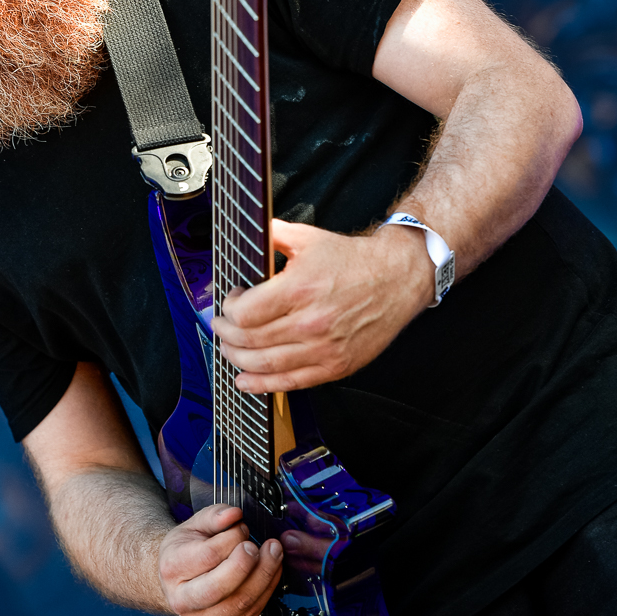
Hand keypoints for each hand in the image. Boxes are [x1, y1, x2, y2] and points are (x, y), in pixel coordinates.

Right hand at [158, 504, 282, 615]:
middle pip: (221, 587)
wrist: (178, 581)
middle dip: (250, 564)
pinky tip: (270, 574)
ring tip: (274, 555)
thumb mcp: (194, 525)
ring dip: (265, 577)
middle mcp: (183, 599)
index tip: (242, 528)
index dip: (233, 539)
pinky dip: (266, 593)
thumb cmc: (187, 550)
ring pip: (240, 603)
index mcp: (172, 567)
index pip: (208, 555)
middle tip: (266, 546)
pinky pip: (250, 615)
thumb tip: (234, 514)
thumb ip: (214, 515)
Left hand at [212, 218, 434, 392]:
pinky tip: (245, 380)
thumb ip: (271, 234)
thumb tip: (244, 230)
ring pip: (265, 364)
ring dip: (237, 359)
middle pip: (250, 340)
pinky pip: (291, 383)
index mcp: (300, 289)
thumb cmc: (352, 260)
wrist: (396, 278)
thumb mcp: (308, 238)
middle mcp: (310, 323)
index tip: (230, 301)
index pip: (245, 314)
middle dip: (225, 335)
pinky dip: (262, 385)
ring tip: (228, 349)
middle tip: (220, 327)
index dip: (228, 309)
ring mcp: (323, 349)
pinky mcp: (335, 366)